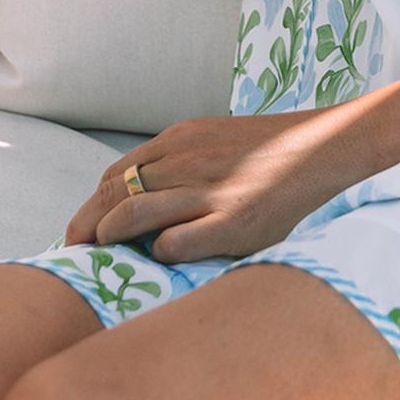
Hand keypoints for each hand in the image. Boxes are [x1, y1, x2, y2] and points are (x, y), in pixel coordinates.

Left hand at [61, 102, 375, 264]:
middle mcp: (187, 160)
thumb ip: (179, 160)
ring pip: (132, 215)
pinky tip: (160, 259)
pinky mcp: (233, 220)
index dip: (92, 205)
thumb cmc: (272, 151)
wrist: (327, 146)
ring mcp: (209, 190)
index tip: (83, 230)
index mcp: (180, 139)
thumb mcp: (216, 139)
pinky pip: (175, 242)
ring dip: (109, 240)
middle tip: (71, 253)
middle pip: (113, 195)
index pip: (115, 175)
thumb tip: (140, 193)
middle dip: (85, 226)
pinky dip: (158, 252)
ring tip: (100, 260)